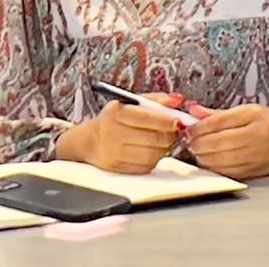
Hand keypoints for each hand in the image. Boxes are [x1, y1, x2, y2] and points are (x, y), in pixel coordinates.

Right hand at [57, 100, 181, 174]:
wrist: (90, 141)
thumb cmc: (114, 120)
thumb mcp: (131, 103)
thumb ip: (156, 100)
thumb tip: (178, 100)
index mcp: (116, 113)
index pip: (146, 117)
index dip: (166, 120)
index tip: (178, 120)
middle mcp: (113, 133)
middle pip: (153, 138)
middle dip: (170, 134)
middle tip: (175, 130)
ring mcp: (115, 153)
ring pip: (152, 154)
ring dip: (164, 148)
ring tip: (163, 140)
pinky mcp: (119, 168)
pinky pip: (146, 166)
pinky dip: (154, 159)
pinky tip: (152, 150)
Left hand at [184, 104, 268, 179]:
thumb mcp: (247, 111)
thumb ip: (218, 113)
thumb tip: (193, 110)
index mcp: (253, 116)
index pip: (218, 122)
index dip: (198, 127)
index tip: (188, 128)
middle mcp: (254, 137)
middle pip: (215, 142)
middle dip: (196, 143)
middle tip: (188, 141)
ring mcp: (253, 156)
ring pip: (218, 159)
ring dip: (201, 156)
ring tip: (196, 150)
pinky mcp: (251, 172)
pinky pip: (225, 171)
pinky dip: (212, 167)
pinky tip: (208, 161)